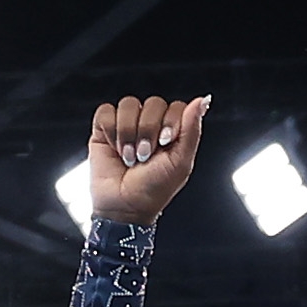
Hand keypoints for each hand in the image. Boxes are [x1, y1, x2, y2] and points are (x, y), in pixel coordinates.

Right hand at [85, 92, 211, 228]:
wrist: (124, 206)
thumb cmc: (154, 190)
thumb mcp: (181, 162)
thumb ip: (192, 129)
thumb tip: (203, 100)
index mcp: (171, 130)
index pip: (176, 106)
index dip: (170, 122)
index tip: (165, 143)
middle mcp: (149, 124)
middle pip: (153, 103)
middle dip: (148, 131)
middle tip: (145, 155)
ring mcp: (127, 124)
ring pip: (129, 104)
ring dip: (129, 133)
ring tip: (129, 156)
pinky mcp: (104, 129)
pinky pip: (106, 112)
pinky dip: (111, 130)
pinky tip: (115, 149)